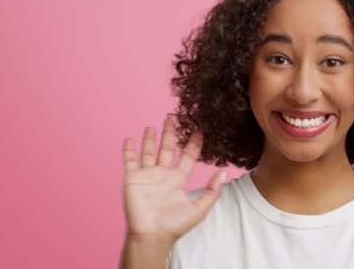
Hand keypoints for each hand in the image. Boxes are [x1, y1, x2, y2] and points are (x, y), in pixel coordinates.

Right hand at [122, 117, 225, 242]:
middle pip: (168, 149)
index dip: (193, 144)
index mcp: (178, 180)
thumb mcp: (200, 208)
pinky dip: (129, 150)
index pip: (187, 157)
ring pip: (149, 152)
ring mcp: (147, 176)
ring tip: (153, 126)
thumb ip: (213, 190)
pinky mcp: (132, 178)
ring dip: (150, 139)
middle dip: (171, 135)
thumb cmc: (175, 225)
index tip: (199, 130)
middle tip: (173, 119)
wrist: (152, 234)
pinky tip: (129, 139)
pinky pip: (130, 161)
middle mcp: (163, 175)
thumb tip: (224, 173)